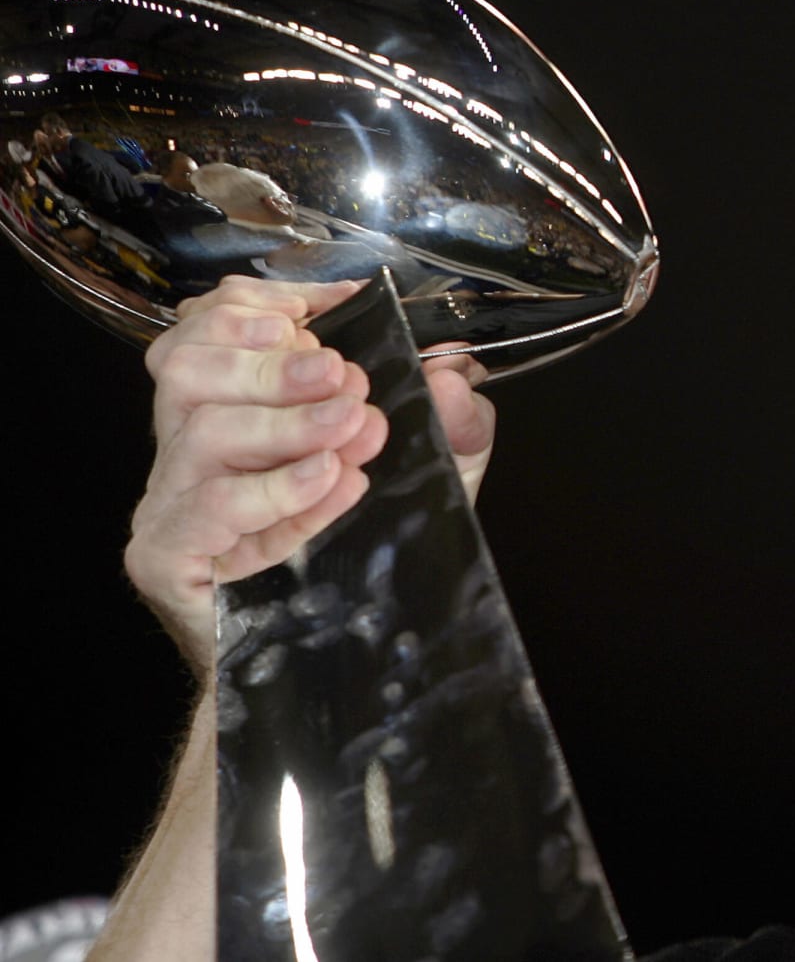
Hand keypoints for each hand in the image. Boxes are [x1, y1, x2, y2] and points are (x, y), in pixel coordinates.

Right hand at [124, 277, 495, 676]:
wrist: (323, 663)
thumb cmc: (364, 554)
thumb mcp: (428, 478)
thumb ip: (452, 425)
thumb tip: (458, 373)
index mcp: (237, 406)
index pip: (212, 324)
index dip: (265, 305)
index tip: (339, 308)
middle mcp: (190, 443)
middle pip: (189, 365)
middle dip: (276, 363)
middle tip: (348, 378)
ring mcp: (169, 499)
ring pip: (200, 431)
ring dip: (286, 424)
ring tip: (353, 428)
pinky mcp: (163, 555)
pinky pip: (208, 510)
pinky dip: (274, 491)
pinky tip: (330, 481)